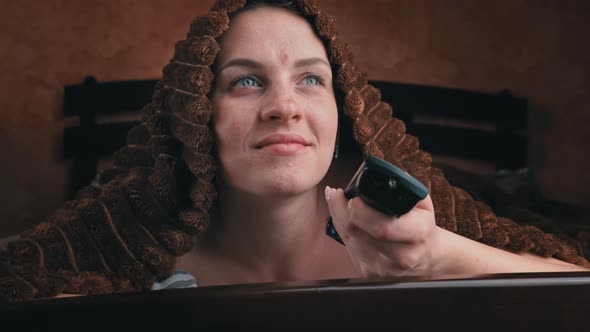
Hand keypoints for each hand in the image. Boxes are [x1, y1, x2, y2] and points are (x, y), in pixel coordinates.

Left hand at [325, 186, 439, 276]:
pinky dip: (340, 229)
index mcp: (418, 234)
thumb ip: (405, 190)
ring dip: (338, 217)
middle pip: (360, 234)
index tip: (352, 197)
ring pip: (350, 241)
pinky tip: (339, 215)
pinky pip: (349, 248)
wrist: (428, 256)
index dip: (363, 212)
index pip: (384, 227)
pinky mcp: (370, 274)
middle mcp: (402, 256)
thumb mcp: (423, 204)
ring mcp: (384, 268)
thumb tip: (381, 176)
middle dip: (342, 211)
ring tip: (334, 199)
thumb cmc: (422, 224)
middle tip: (336, 194)